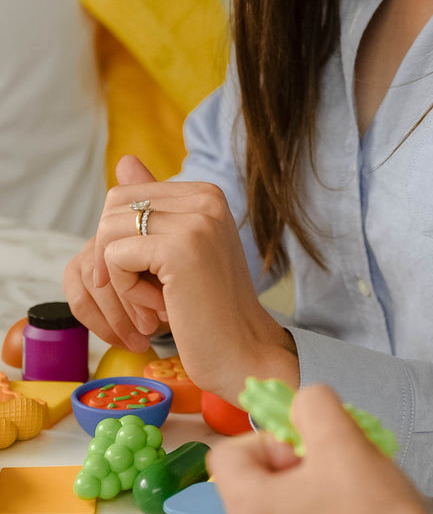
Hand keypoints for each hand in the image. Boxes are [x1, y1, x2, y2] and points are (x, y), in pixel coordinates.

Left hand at [63, 155, 297, 398]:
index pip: (126, 195)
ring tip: (155, 304)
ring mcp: (197, 219)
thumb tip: (124, 160)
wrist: (243, 353)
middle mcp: (205, 196)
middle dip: (111, 257)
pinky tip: (161, 310)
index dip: (119, 243)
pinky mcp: (182, 248)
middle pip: (113, 208)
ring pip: (109, 233)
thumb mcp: (177, 251)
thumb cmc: (209, 310)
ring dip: (118, 279)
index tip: (146, 279)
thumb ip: (153, 207)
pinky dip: (126, 292)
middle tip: (143, 296)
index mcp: (206, 193)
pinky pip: (115, 258)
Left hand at [208, 385, 432, 513]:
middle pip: (256, 485)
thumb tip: (301, 410)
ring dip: (307, 498)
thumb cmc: (371, 508)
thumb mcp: (342, 437)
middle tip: (338, 469)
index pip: (228, 454)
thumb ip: (312, 404)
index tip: (311, 450)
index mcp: (247, 510)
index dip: (268, 439)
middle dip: (292, 467)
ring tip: (352, 499)